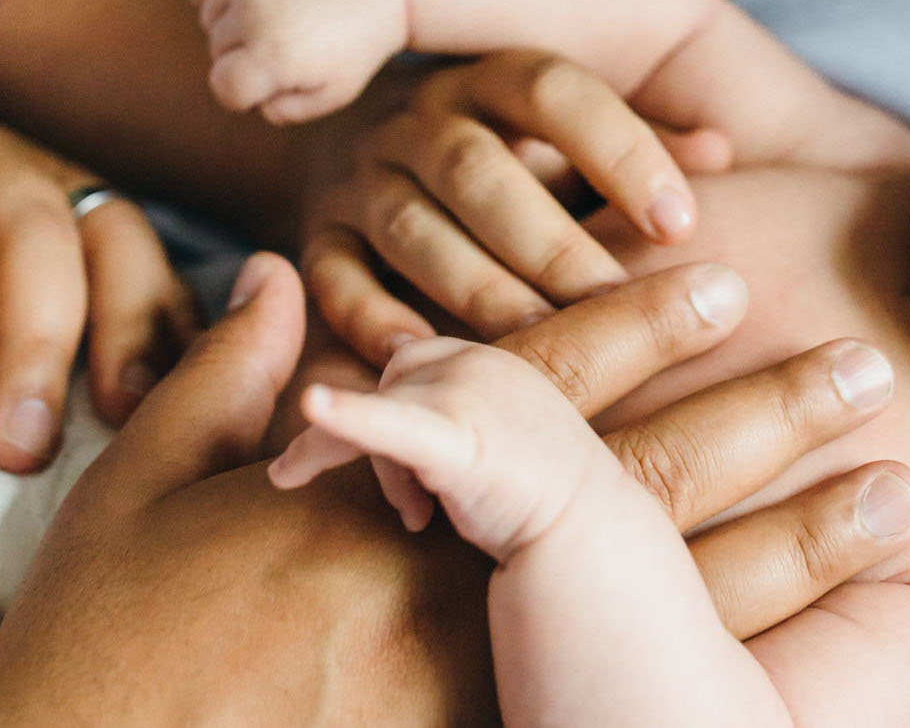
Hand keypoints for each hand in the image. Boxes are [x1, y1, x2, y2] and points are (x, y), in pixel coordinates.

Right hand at [0, 255, 909, 724]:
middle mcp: (447, 586)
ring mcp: (481, 681)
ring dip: (795, 541)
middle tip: (868, 369)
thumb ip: (224, 380)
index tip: (723, 273)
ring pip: (676, 600)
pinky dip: (746, 656)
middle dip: (761, 420)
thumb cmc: (103, 655)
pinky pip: (647, 693)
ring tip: (899, 496)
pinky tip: (832, 646)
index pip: (537, 387)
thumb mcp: (139, 497)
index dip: (634, 325)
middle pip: (643, 485)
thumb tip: (280, 284)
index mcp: (372, 500)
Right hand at [187, 0, 409, 123]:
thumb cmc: (357, 44)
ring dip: (234, 20)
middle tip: (291, 40)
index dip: (245, 91)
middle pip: (217, 49)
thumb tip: (248, 97)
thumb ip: (283, 110)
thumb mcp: (332, 93)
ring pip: (209, 14)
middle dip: (246, 53)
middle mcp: (255, 12)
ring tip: (281, 14)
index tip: (273, 78)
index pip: (224, 87)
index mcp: (275, 56)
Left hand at [273, 335, 629, 560]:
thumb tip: (411, 434)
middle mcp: (481, 364)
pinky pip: (388, 426)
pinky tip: (313, 406)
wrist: (596, 549)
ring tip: (413, 522)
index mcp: (494, 359)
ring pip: (378, 410)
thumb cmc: (550, 508)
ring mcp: (469, 400)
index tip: (416, 481)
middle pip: (391, 382)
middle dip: (382, 438)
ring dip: (372, 465)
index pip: (413, 362)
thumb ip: (465, 418)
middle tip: (415, 511)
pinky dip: (346, 418)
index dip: (399, 412)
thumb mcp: (506, 440)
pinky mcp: (456, 445)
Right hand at [297, 51, 730, 362]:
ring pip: (416, 230)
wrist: (357, 148)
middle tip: (619, 310)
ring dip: (482, 292)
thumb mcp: (579, 133)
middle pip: (482, 172)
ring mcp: (364, 179)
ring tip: (547, 352)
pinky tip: (432, 364)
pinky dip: (377, 324)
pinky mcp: (318, 242)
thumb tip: (726, 151)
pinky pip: (337, 281)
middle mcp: (423, 118)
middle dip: (554, 246)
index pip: (558, 93)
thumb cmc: (517, 158)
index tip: (684, 224)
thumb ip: (649, 143)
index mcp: (497, 77)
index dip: (622, 152)